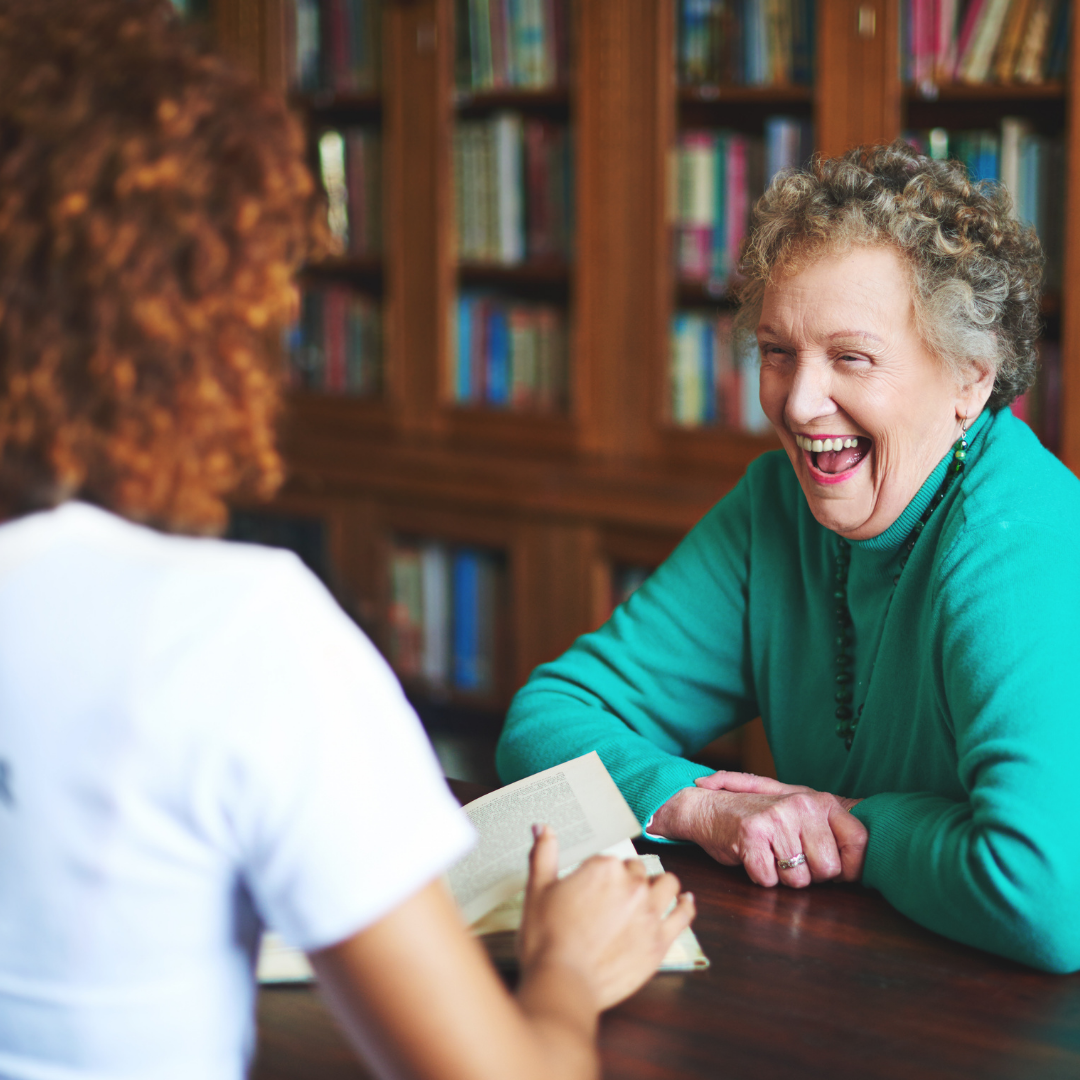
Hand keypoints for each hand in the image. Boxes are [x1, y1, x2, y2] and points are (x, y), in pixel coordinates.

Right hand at [517, 825, 694, 1011]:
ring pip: (667, 884)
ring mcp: (649, 912)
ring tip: (652, 892)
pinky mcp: (660, 940)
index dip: (598, 873)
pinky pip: (684, 915)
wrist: (562, 982)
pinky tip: (685, 900)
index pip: (608, 859)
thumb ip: (543, 853)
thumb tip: (543, 827)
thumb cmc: (547, 939)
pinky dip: (685, 905)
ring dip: (660, 884)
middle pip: (637, 870)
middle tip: (612, 898)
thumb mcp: (537, 889)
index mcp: (603, 868)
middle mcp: (632, 884)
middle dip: (627, 879)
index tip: (591, 887)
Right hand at [649, 770, 866, 888]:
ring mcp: (776, 818)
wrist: (709, 808)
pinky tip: (753, 857)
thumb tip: (866, 864)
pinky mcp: (751, 834)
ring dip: (781, 877)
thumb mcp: (802, 815)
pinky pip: (769, 880)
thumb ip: (835, 832)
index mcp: (820, 801)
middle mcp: (802, 806)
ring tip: (768, 854)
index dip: (849, 867)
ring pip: (798, 880)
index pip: (859, 844)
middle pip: (829, 870)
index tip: (831, 867)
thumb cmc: (761, 818)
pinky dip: (759, 876)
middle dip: (809, 874)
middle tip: (788, 856)